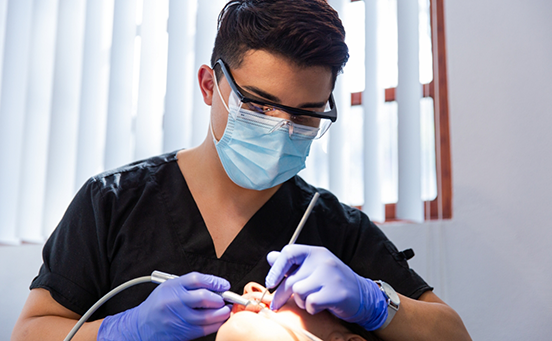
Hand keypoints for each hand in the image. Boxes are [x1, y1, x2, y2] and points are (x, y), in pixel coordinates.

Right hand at [98, 272, 231, 340]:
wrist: (140, 326)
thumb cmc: (158, 305)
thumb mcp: (169, 288)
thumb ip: (190, 286)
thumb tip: (216, 287)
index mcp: (172, 287)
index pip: (197, 279)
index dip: (214, 281)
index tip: (224, 285)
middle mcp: (175, 302)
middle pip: (204, 297)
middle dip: (220, 298)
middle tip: (225, 298)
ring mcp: (178, 318)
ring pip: (207, 316)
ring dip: (221, 312)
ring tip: (225, 309)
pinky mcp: (182, 332)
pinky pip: (204, 328)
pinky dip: (216, 324)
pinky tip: (219, 320)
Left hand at [265, 245, 387, 330]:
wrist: (363, 295)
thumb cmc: (332, 282)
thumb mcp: (313, 267)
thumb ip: (292, 263)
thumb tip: (270, 257)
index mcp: (316, 252)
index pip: (289, 253)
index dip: (275, 269)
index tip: (270, 283)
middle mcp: (323, 260)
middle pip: (291, 279)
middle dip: (280, 295)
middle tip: (276, 304)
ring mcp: (330, 276)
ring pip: (299, 292)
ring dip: (301, 301)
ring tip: (311, 300)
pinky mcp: (336, 292)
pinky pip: (311, 303)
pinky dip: (312, 309)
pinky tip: (320, 306)